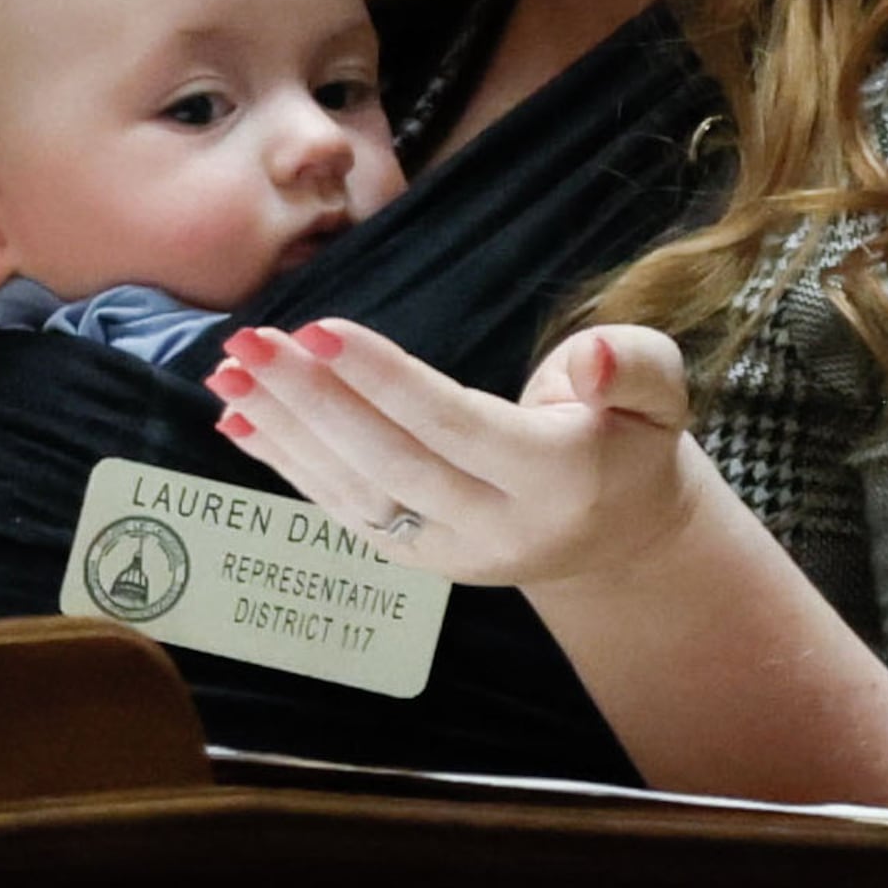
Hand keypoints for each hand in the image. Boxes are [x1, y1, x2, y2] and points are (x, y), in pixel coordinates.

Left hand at [204, 318, 708, 591]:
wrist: (617, 537)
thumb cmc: (627, 440)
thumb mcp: (661, 394)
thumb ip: (635, 365)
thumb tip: (592, 358)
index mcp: (556, 480)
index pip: (455, 427)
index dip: (386, 382)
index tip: (320, 329)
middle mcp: (495, 528)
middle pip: (389, 465)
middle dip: (312, 402)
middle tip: (249, 342)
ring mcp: (447, 553)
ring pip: (353, 494)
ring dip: (283, 433)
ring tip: (226, 372)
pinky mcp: (413, 558)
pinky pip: (341, 511)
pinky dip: (286, 465)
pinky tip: (238, 418)